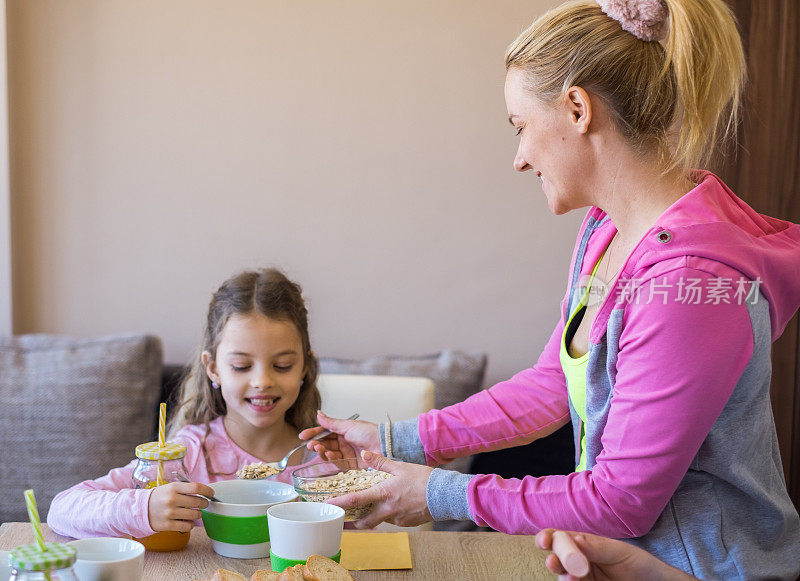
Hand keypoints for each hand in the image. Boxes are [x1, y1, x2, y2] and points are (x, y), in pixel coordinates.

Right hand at [147, 481, 213, 532]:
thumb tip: (205, 492)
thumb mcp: (171, 487)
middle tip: (204, 504)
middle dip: (204, 503)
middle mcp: (172, 499)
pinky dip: (191, 524)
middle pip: (198, 502)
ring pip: (194, 515)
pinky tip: (188, 521)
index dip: (207, 491)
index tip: (211, 493)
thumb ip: (186, 489)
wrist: (141, 509)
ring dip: (198, 514)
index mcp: (174, 488)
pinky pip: (187, 526)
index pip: (196, 488)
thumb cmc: (160, 497)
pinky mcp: (167, 525)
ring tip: (195, 513)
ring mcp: (169, 513)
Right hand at [299, 411, 379, 460]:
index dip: (313, 434)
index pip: (324, 432)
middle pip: (325, 444)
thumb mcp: (348, 425)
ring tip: (319, 449)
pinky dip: (331, 459)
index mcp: (343, 431)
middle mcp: (343, 442)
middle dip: (316, 444)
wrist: (385, 445)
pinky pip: (337, 463)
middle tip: (311, 445)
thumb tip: (318, 414)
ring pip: (329, 454)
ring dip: (322, 452)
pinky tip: (329, 455)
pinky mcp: (351, 465)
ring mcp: (347, 454)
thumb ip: (331, 422)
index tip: (303, 436)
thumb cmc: (370, 432)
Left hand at [327, 450, 432, 528]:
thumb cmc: (423, 479)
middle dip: (355, 521)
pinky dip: (390, 514)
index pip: (356, 500)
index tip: (328, 506)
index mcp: (384, 493)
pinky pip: (393, 520)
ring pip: (380, 520)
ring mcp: (397, 518)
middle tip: (350, 517)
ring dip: (375, 515)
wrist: (444, 494)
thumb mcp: (400, 466)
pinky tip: (397, 504)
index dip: (340, 503)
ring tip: (378, 504)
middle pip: (364, 521)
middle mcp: (388, 509)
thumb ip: (380, 462)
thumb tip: (365, 454)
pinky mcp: (406, 523)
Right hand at [536, 529, 694, 580]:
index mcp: (584, 544)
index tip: (543, 542)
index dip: (548, 537)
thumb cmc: (639, 565)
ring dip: (563, 576)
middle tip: (555, 562)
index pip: (560, 537)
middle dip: (553, 559)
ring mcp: (583, 578)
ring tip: (572, 578)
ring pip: (563, 576)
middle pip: (557, 558)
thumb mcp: (619, 551)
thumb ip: (596, 547)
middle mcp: (580, 561)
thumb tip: (573, 538)